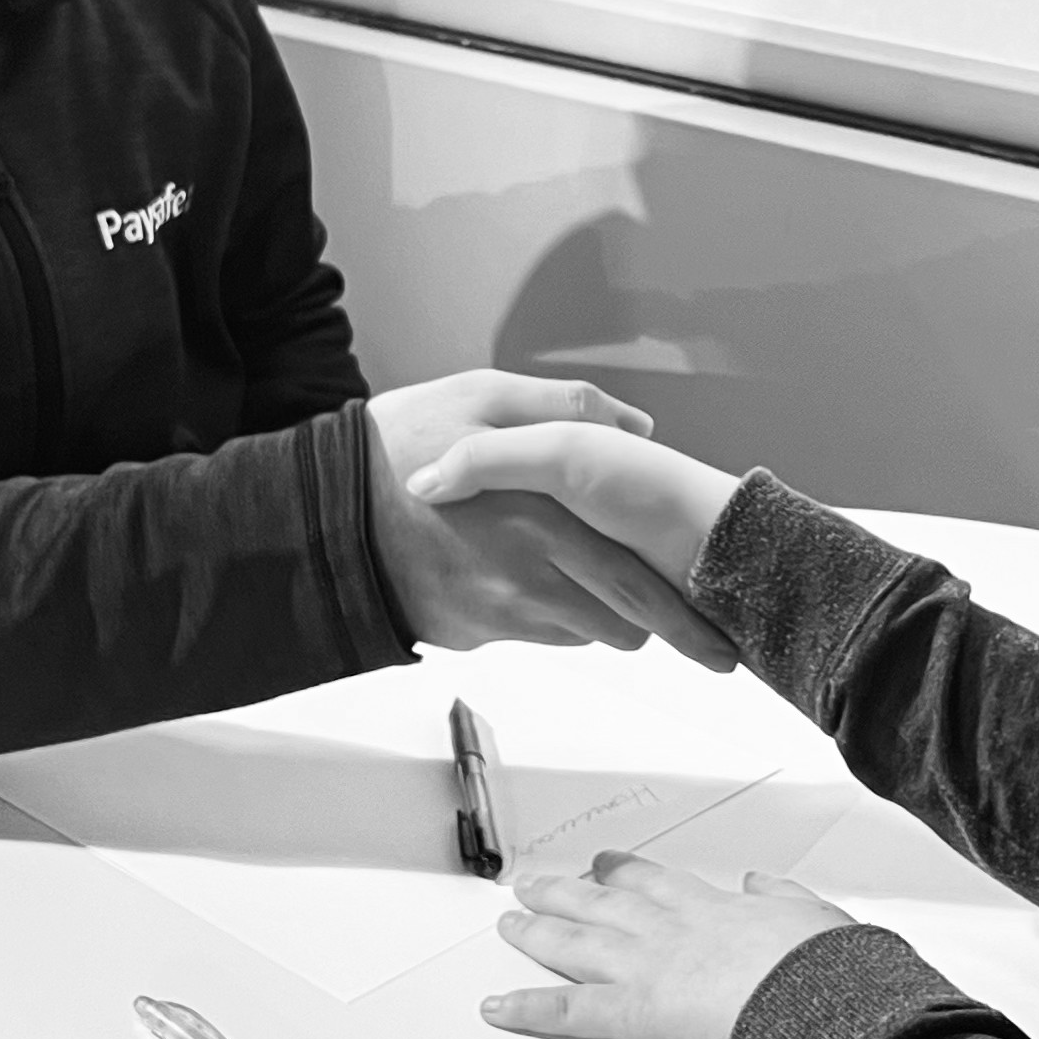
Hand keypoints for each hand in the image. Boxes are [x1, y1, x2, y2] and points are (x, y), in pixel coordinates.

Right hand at [366, 373, 737, 668]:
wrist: (313, 514)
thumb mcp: (479, 396)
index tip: (725, 642)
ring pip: (581, 632)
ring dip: (599, 614)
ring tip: (595, 578)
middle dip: (665, 632)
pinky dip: (550, 615)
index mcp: (540, 522)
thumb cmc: (397, 446)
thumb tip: (634, 424)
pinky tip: (535, 578)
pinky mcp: (470, 633)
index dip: (686, 618)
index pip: (634, 587)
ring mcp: (495, 615)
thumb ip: (565, 408)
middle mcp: (524, 580)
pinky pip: (535, 633)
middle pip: (620, 626)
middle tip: (703, 640)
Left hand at [481, 851, 856, 1038]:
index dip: (623, 871)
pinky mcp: (631, 1011)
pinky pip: (566, 1010)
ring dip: (536, 930)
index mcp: (711, 907)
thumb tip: (761, 884)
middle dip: (564, 891)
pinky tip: (497, 1006)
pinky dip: (527, 1008)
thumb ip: (781, 898)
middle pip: (600, 901)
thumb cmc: (822, 967)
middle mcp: (667, 928)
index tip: (605, 863)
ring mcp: (643, 966)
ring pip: (573, 941)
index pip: (654, 881)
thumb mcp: (813, 915)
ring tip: (509, 923)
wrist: (816, 999)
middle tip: (535, 884)